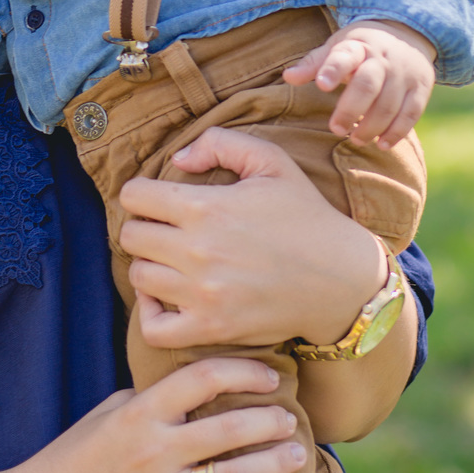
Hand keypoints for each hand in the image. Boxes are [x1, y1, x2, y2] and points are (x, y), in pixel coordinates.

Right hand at [12, 357, 304, 472]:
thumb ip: (151, 397)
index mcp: (140, 412)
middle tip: (289, 418)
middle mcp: (155, 451)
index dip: (243, 372)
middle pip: (229, 426)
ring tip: (295, 452)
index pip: (202, 378)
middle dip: (269, 419)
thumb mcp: (107, 412)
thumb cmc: (75, 457)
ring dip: (274, 462)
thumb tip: (195, 385)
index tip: (268, 376)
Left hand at [122, 128, 387, 350]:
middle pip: (130, 237)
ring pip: (138, 278)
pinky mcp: (211, 329)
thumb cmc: (306, 217)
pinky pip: (153, 328)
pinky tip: (167, 299)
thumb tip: (178, 159)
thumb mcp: (271, 162)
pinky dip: (151, 314)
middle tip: (167, 231)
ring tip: (171, 261)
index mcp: (205, 206)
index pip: (133, 196)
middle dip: (145, 228)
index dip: (143, 193)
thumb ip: (219, 143)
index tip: (159, 200)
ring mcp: (202, 294)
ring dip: (151, 266)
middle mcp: (197, 251)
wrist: (343, 279)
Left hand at [283, 18, 435, 148]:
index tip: (322, 85)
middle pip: (367, 85)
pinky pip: (411, 113)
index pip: (344, 56)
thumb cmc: (361, 47)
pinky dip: (397, 131)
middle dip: (350, 109)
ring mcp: (405, 74)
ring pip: (389, 104)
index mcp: (358, 46)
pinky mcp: (421, 88)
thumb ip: (314, 63)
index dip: (333, 69)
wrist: (407, 32)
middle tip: (336, 128)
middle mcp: (383, 58)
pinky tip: (382, 144)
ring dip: (372, 126)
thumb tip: (288, 77)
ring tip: (355, 140)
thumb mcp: (337, 46)